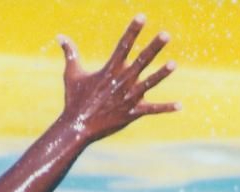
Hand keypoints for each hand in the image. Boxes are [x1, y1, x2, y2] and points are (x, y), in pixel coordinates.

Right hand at [57, 14, 178, 140]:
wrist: (77, 126)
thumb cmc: (74, 99)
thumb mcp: (71, 74)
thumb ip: (70, 53)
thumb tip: (60, 36)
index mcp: (109, 70)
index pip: (123, 45)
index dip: (133, 30)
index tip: (142, 17)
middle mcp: (121, 82)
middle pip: (140, 61)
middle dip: (153, 47)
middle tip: (166, 35)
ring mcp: (128, 98)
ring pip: (149, 83)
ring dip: (162, 74)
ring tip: (174, 64)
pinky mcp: (132, 113)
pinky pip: (152, 110)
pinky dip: (166, 108)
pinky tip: (180, 105)